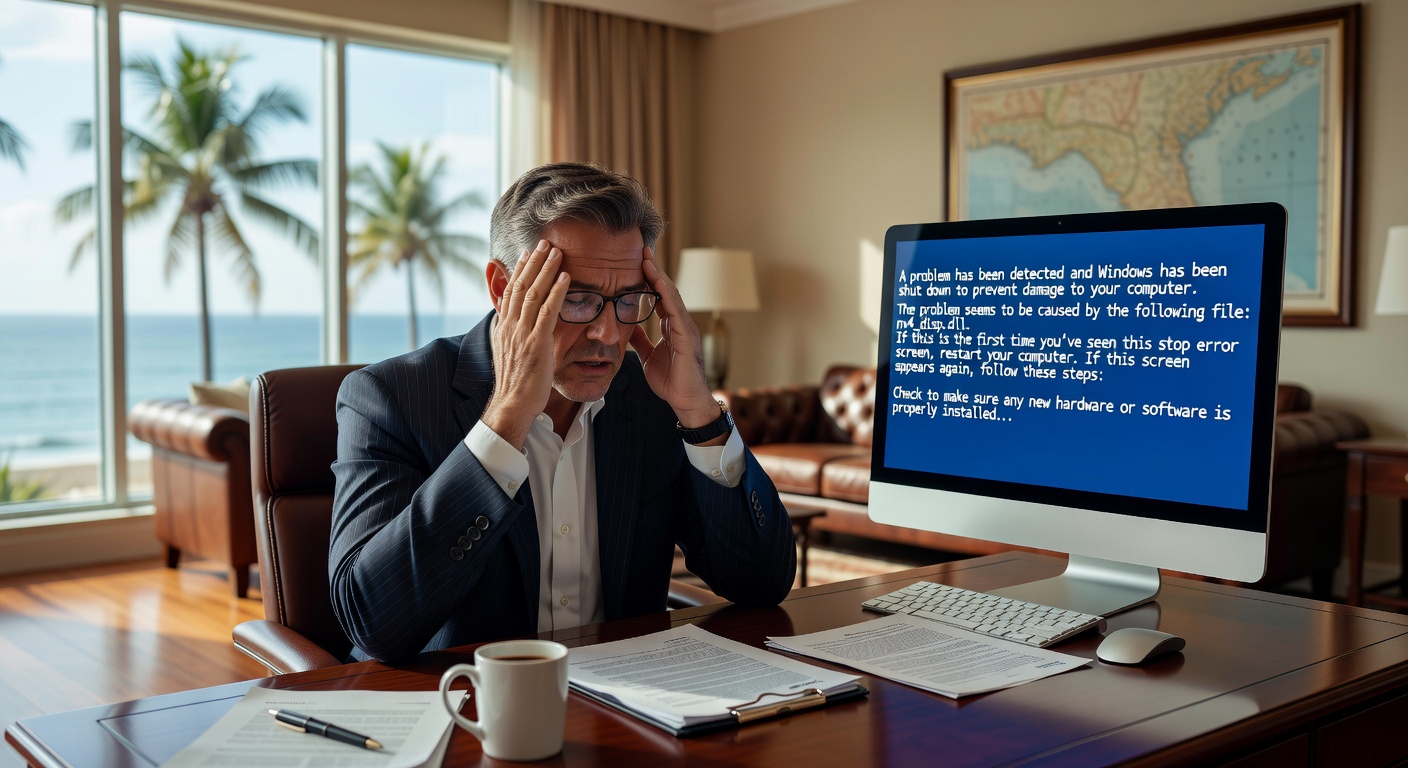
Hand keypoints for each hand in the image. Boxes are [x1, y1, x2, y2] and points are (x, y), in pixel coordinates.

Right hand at [482, 240, 570, 448]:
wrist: (513, 404)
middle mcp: (510, 326)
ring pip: (533, 293)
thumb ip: (511, 332)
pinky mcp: (537, 342)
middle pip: (521, 285)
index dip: (520, 270)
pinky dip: (557, 292)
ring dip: (546, 270)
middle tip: (544, 242)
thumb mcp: (508, 352)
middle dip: (534, 262)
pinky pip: (548, 311)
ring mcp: (522, 333)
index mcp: (503, 327)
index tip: (528, 253)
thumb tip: (510, 317)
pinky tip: (566, 278)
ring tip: (557, 252)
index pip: (511, 291)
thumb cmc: (516, 383)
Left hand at [630, 246, 720, 428]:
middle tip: (642, 249)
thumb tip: (628, 326)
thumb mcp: (648, 356)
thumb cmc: (671, 381)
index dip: (649, 278)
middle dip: (654, 270)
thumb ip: (640, 339)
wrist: (686, 402)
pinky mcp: (687, 338)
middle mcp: (680, 323)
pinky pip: (677, 312)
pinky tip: (659, 283)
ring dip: (660, 277)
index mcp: (671, 326)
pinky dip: (668, 296)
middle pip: (666, 290)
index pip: (659, 296)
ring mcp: (685, 329)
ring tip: (648, 259)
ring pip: (672, 296)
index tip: (637, 260)